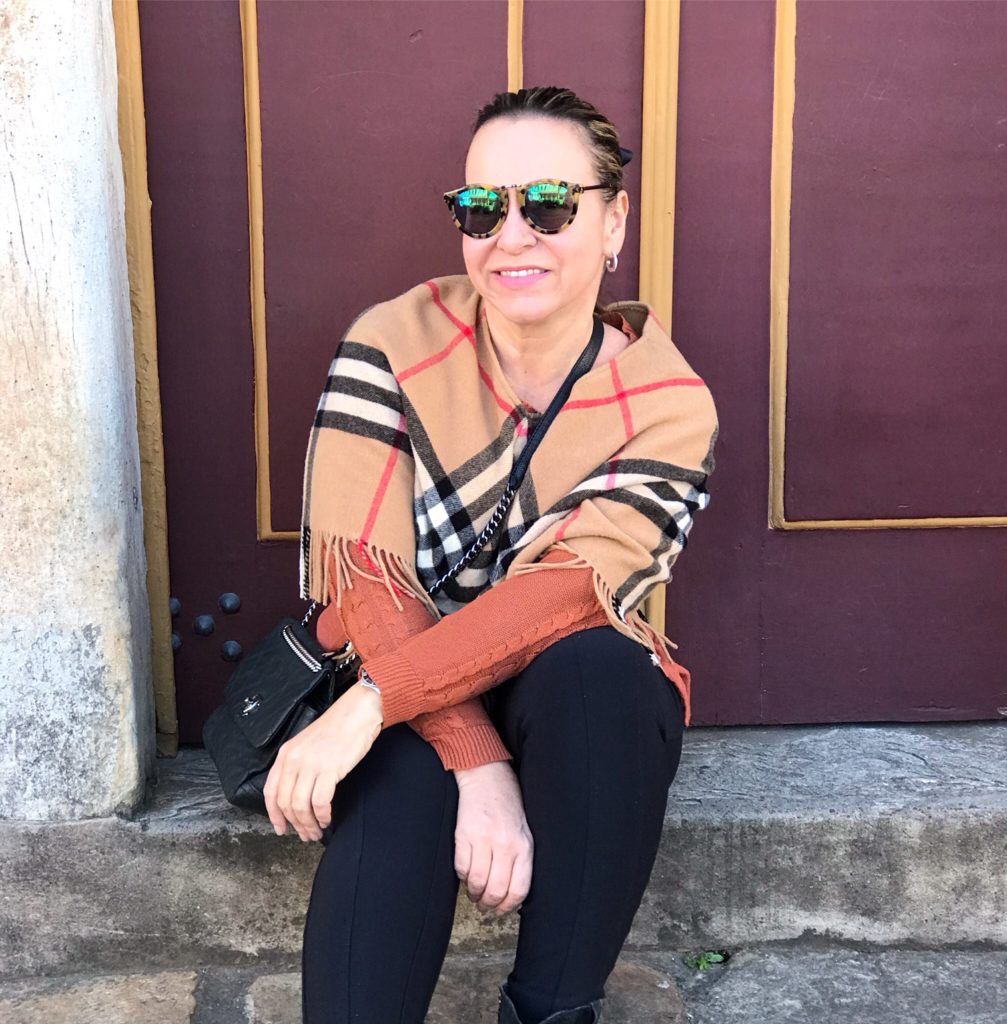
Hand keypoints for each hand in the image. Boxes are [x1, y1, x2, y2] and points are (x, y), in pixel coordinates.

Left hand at [264, 684, 382, 840]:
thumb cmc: (337, 729)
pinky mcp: (330, 768)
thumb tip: (295, 795)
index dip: (274, 815)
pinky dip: (323, 815)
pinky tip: (327, 819)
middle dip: (295, 824)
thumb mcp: (307, 744)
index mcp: (286, 754)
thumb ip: (297, 765)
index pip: (271, 791)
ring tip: (317, 831)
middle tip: (306, 835)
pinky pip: (320, 802)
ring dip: (308, 824)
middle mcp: (294, 760)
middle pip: (286, 803)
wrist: (357, 712)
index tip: (281, 829)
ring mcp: (311, 764)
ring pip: (301, 806)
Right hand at [453, 761, 533, 915]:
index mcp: (524, 846)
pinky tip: (465, 873)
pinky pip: (461, 867)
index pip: (519, 890)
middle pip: (496, 891)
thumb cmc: (507, 803)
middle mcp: (505, 844)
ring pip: (476, 882)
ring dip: (473, 893)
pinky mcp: (464, 835)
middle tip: (484, 905)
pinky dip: (462, 876)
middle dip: (488, 904)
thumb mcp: (524, 830)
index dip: (508, 906)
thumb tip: (513, 892)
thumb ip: (521, 858)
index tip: (501, 909)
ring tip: (474, 892)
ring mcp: (483, 839)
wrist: (486, 775)